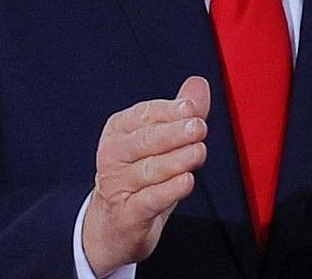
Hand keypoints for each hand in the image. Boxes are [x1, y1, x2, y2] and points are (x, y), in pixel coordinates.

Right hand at [82, 78, 210, 277]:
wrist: (114, 226)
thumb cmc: (137, 180)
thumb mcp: (157, 145)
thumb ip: (179, 115)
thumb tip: (198, 85)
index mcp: (119, 131)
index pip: (144, 115)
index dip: (169, 111)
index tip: (191, 108)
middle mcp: (114, 155)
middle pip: (145, 140)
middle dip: (174, 132)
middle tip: (198, 127)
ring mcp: (118, 185)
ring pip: (149, 169)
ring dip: (176, 160)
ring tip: (198, 152)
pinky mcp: (127, 214)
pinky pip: (149, 200)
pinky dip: (169, 191)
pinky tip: (186, 182)